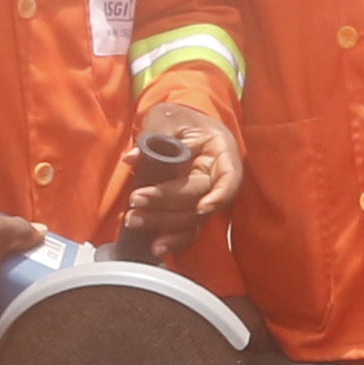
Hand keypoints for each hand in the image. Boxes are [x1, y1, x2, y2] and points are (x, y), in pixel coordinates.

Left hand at [118, 100, 240, 254]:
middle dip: (168, 202)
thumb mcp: (166, 119)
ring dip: (164, 223)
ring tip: (134, 220)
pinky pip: (188, 229)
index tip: (202, 208)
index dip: (220, 195)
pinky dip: (174, 240)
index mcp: (220, 149)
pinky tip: (156, 247)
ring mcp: (206, 195)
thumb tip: (132, 159)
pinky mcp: (192, 209)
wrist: (179, 122)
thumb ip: (153, 138)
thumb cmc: (177, 117)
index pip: (230, 177)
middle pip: (201, 198)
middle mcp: (217, 176)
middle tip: (136, 200)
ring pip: (192, 218)